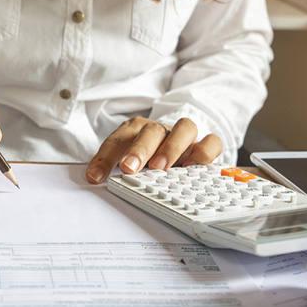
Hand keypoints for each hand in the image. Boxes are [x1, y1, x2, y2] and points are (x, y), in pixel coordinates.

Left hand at [85, 117, 222, 183]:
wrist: (175, 144)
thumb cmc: (146, 156)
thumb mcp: (125, 160)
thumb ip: (112, 167)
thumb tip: (95, 179)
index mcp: (135, 130)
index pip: (117, 140)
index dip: (105, 158)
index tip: (95, 177)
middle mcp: (161, 130)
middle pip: (152, 130)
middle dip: (139, 149)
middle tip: (129, 168)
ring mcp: (184, 136)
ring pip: (185, 127)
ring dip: (172, 147)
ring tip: (161, 167)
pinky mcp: (204, 145)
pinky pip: (212, 141)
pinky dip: (204, 152)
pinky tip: (192, 168)